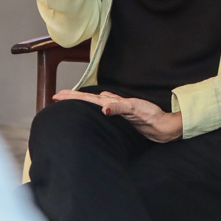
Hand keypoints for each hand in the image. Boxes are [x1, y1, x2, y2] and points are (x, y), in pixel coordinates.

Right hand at [53, 90, 183, 142]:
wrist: (164, 126)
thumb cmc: (152, 117)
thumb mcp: (135, 110)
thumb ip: (119, 107)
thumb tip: (102, 107)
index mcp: (114, 102)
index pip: (90, 97)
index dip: (74, 96)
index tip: (59, 95)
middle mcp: (114, 104)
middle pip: (90, 98)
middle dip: (73, 97)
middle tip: (57, 96)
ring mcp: (118, 110)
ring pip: (95, 103)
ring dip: (82, 102)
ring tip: (69, 101)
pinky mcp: (123, 117)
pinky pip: (104, 110)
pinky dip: (95, 108)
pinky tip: (95, 108)